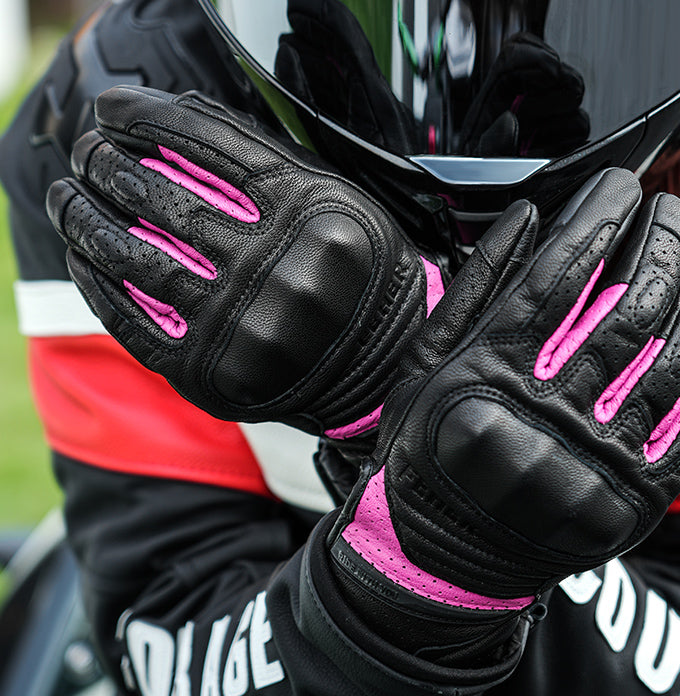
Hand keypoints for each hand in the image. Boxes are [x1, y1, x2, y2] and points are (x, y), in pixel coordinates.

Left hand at [46, 86, 445, 438]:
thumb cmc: (357, 275)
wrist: (381, 366)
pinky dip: (99, 284)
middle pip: (163, 199)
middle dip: (107, 164)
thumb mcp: (338, 201)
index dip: (148, 118)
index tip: (113, 110)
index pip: (209, 146)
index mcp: (310, 216)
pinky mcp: (214, 372)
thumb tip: (178, 116)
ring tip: (70, 196)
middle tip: (88, 152)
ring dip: (86, 218)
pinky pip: (135, 322)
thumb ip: (271, 159)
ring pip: (136, 257)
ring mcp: (242, 327)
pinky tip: (84, 257)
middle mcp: (275, 270)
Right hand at [329, 168, 679, 623]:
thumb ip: (471, 291)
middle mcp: (547, 421)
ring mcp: (595, 466)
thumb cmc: (423, 458)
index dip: (599, 219)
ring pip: (671, 358)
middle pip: (628, 307)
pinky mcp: (628, 504)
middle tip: (668, 211)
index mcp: (489, 379)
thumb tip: (525, 220)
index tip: (620, 186)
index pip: (561, 276)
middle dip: (659, 242)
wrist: (438, 559)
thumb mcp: (420, 369)